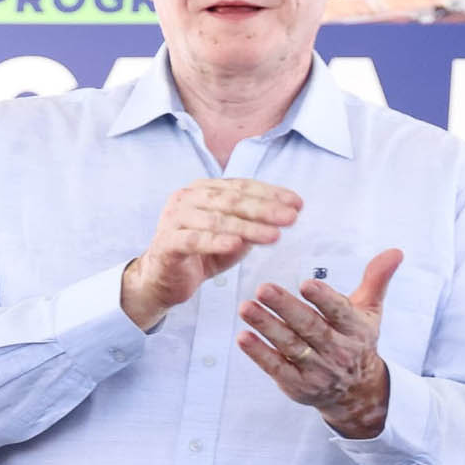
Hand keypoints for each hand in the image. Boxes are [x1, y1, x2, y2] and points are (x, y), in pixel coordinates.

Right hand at [121, 178, 301, 328]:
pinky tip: (236, 245)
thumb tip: (289, 212)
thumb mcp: (236, 234)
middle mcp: (187, 198)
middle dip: (265, 208)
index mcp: (204, 190)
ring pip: (216, 219)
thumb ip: (256, 222)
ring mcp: (173, 219)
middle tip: (291, 217)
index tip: (298, 203)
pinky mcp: (166, 243)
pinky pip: (194, 240)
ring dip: (248, 227)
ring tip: (274, 235)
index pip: (242, 187)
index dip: (271, 194)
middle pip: (232, 200)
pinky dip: (216, 241)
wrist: (165, 278)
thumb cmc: (204, 251)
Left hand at [240, 248, 400, 437]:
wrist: (357, 392)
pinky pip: (277, 368)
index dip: (324, 299)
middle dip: (286, 308)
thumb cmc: (357, 341)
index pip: (340, 312)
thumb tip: (395, 251)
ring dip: (266, 326)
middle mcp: (339, 351)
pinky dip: (260, 354)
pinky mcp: (298, 386)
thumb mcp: (370, 311)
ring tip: (246, 308)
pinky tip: (244, 337)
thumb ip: (376, 279)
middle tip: (263, 288)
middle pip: (310, 327)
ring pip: (290, 346)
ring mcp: (318, 371)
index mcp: (357, 330)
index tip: (306, 284)